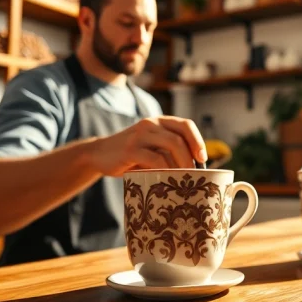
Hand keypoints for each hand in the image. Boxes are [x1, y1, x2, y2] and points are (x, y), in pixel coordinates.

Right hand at [90, 116, 207, 175]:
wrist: (99, 154)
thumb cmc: (131, 155)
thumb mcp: (151, 148)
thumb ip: (168, 151)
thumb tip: (196, 169)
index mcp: (159, 121)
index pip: (186, 125)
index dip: (198, 141)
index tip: (203, 159)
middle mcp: (151, 123)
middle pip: (180, 137)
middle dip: (191, 157)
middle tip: (195, 175)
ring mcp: (140, 135)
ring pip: (171, 144)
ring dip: (182, 164)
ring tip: (184, 179)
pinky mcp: (130, 149)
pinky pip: (155, 158)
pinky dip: (165, 170)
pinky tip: (167, 180)